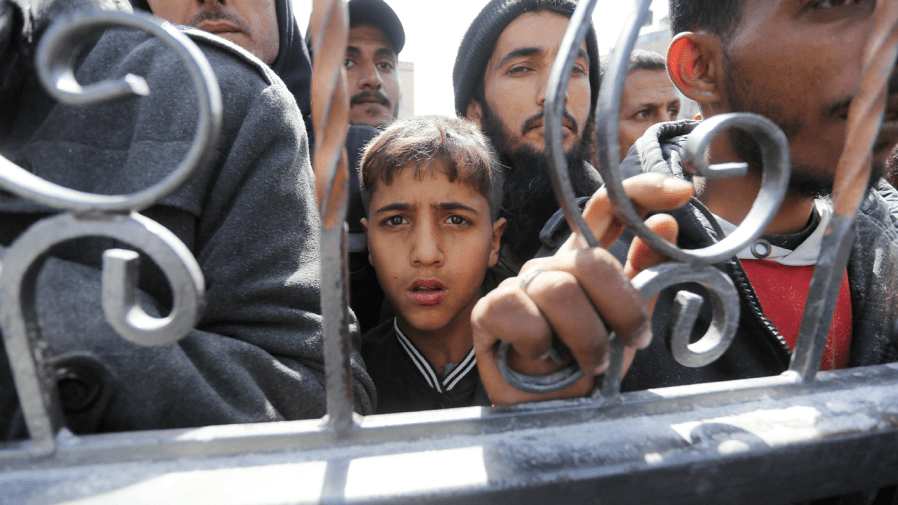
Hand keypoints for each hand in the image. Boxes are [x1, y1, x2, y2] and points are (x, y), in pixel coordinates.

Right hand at [472, 173, 693, 404]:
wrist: (546, 414)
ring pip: (561, 290)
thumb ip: (644, 278)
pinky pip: (522, 312)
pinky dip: (540, 343)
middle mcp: (551, 266)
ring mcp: (518, 284)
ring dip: (585, 338)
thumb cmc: (582, 368)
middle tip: (630, 342)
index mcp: (584, 263)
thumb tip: (666, 222)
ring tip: (587, 363)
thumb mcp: (625, 325)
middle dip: (621, 309)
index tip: (680, 193)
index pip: (605, 209)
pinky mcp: (490, 309)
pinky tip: (540, 357)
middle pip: (593, 261)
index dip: (641, 192)